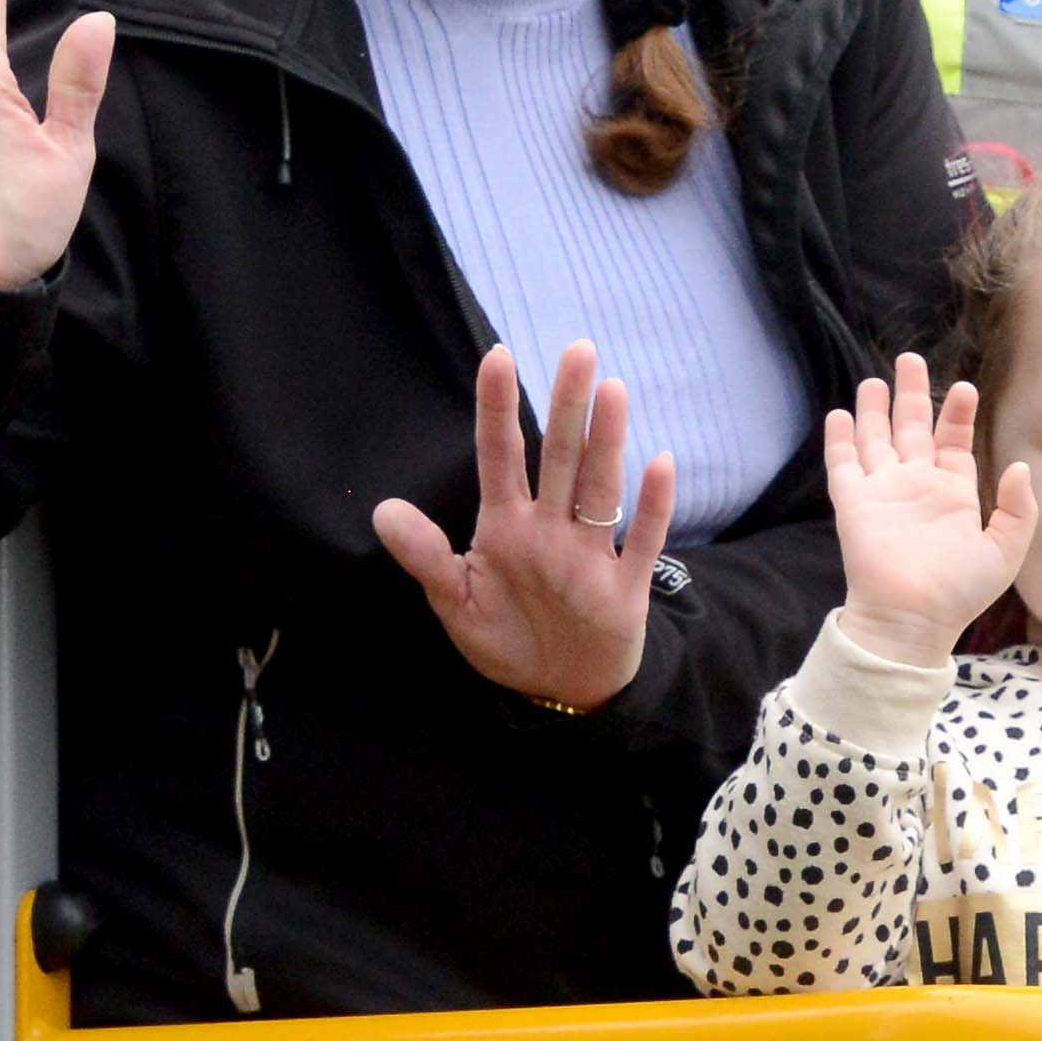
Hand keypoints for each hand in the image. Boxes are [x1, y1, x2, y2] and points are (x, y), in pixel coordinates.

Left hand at [378, 343, 682, 713]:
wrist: (561, 690)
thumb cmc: (507, 638)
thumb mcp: (455, 602)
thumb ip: (424, 556)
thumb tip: (381, 509)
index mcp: (506, 528)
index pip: (501, 456)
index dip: (498, 409)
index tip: (497, 356)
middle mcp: (551, 531)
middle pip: (561, 458)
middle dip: (568, 406)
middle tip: (578, 349)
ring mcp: (590, 556)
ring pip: (600, 489)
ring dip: (607, 442)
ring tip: (612, 391)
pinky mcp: (624, 589)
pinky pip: (642, 541)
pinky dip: (652, 507)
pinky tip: (660, 464)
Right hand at [818, 356, 1034, 656]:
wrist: (913, 617)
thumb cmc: (960, 591)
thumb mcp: (1006, 551)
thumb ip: (1019, 509)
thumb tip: (1019, 467)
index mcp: (952, 495)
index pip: (953, 442)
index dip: (957, 413)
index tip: (964, 386)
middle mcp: (916, 487)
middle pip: (912, 429)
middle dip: (911, 394)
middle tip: (909, 359)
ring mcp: (883, 493)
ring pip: (876, 439)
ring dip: (873, 410)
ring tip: (873, 380)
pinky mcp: (854, 504)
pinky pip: (844, 464)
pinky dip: (840, 439)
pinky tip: (840, 414)